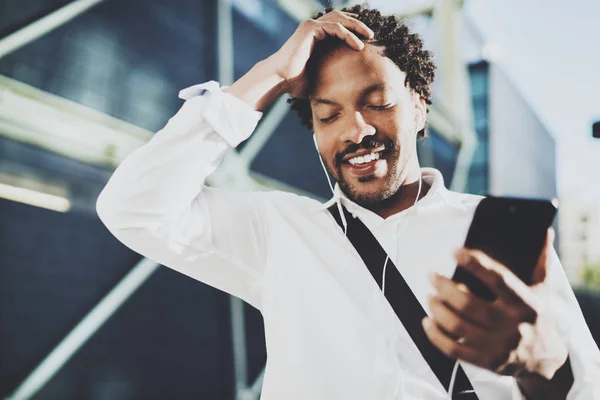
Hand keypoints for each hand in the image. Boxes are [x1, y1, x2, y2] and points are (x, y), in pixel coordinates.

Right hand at [269, 10, 373, 96]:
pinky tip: (359, 46)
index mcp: (313, 36)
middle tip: (371, 33)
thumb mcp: (317, 77)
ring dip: (357, 26)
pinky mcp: (310, 28)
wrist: (280, 80)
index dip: (352, 28)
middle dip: (357, 23)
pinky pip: (336, 28)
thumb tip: (340, 90)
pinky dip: (349, 35)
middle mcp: (311, 27)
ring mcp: (310, 26)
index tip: (366, 37)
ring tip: (370, 36)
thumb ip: (327, 76)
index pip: (336, 25)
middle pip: (340, 17)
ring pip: (339, 19)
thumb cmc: (294, 83)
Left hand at [422, 228, 568, 379]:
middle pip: (468, 303)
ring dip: (437, 308)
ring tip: (429, 296)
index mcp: (525, 304)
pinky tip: (428, 321)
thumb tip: (543, 230)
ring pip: (457, 326)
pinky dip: (435, 335)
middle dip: (444, 286)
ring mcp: (498, 346)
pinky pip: (453, 349)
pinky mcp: (486, 361)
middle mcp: (512, 326)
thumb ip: (540, 261)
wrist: (544, 360)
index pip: (498, 280)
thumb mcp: (543, 289)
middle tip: (431, 275)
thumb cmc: (537, 316)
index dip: (475, 264)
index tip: (455, 252)